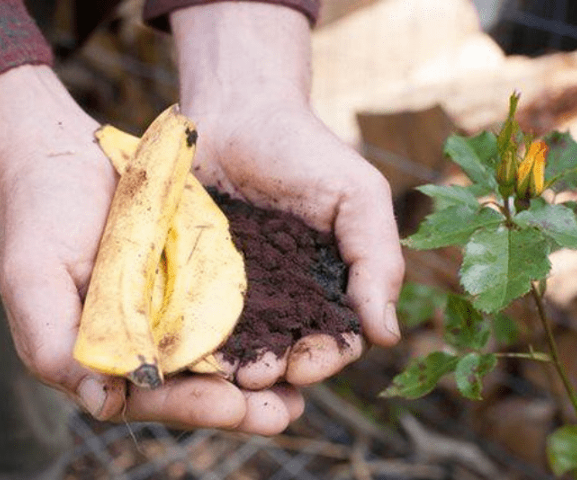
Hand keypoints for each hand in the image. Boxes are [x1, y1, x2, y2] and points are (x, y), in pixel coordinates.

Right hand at [0, 64, 303, 434]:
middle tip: (282, 413)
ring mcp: (171, 309)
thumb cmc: (38, 218)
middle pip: (195, 385)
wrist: (61, 156)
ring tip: (301, 389)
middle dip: (239, 404)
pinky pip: (231, 306)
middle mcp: (142, 340)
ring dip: (260, 375)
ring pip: (220, 354)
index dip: (191, 405)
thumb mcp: (34, 281)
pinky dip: (262, 324)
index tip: (234, 405)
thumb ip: (55, 346)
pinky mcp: (194, 277)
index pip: (150, 396)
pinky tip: (294, 332)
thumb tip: (106, 404)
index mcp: (104, 355)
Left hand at [172, 3, 404, 389]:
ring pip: (240, 346)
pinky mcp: (194, 281)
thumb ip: (377, 260)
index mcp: (327, 286)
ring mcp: (237, 293)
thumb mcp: (358, 197)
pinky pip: (195, 319)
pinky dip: (195, 341)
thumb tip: (388, 334)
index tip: (306, 364)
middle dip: (276, 371)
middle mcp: (284, 299)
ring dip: (235, 367)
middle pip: (285, 353)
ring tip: (223, 374)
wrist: (237, 113)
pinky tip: (188, 354)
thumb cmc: (305, 151)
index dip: (325, 358)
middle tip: (255, 377)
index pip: (334, 340)